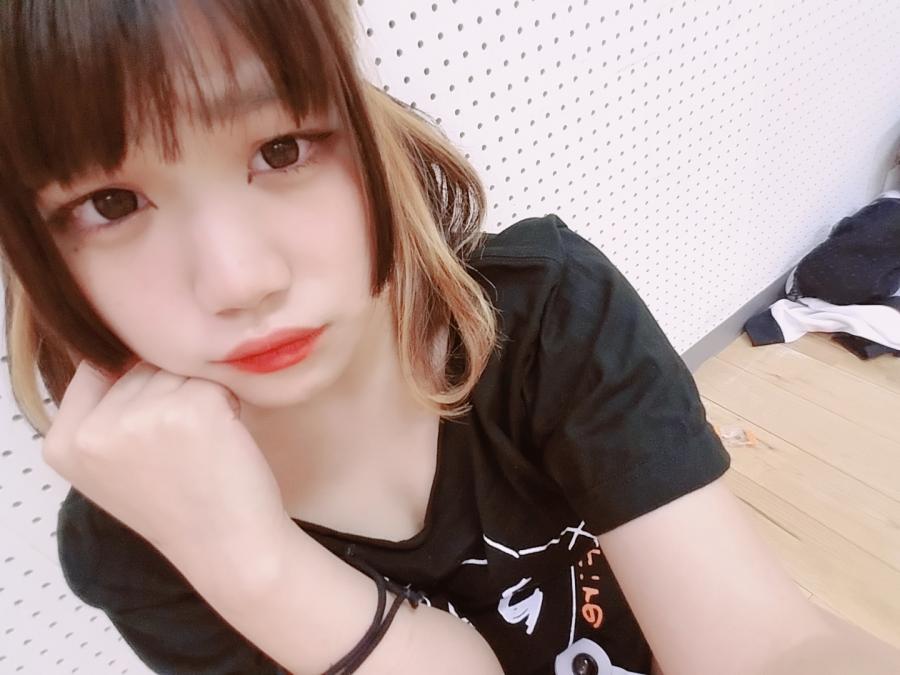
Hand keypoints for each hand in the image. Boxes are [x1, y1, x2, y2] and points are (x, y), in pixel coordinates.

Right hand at [42, 358, 289, 581]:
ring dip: (197, 397)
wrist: (226, 547)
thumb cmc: (177, 507)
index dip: (134, 388)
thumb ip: (103, 417)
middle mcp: (94, 429)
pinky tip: (221, 442)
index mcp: (63, 443)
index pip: (95, 370)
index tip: (153, 428)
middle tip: (182, 449)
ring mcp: (140, 416)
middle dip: (168, 395)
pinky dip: (225, 403)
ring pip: (176, 370)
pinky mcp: (191, 407)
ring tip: (199, 447)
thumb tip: (120, 351)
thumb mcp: (112, 467)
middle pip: (139, 368)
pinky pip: (211, 380)